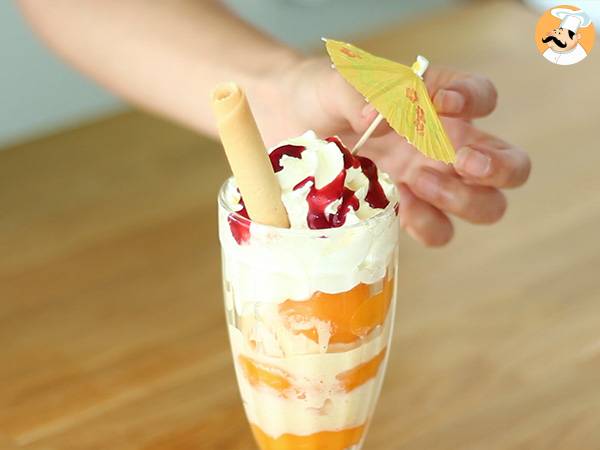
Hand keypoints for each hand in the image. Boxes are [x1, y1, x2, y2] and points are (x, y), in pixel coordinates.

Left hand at [257, 57, 530, 245]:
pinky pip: (437, 230)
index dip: (474, 102)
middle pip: (509, 165)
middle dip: (496, 169)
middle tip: (461, 162)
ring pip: (485, 207)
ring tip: (418, 183)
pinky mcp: (404, 211)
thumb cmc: (319, 96)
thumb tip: (380, 118)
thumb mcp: (339, 85)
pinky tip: (397, 207)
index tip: (441, 104)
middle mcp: (442, 144)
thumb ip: (362, 95)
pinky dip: (425, 225)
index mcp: (434, 102)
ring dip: (462, 201)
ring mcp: (427, 182)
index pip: (482, 98)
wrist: (288, 123)